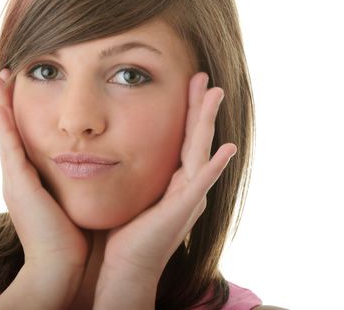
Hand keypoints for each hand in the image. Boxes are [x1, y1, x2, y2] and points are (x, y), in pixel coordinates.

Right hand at [0, 68, 88, 269]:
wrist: (58, 265)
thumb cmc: (69, 238)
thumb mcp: (68, 203)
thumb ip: (70, 186)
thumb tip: (87, 171)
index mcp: (29, 180)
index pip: (22, 138)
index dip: (19, 114)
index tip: (19, 90)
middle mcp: (16, 176)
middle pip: (9, 129)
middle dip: (5, 101)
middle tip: (2, 74)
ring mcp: (14, 179)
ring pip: (6, 133)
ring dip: (1, 104)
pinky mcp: (18, 184)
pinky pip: (10, 148)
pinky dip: (4, 126)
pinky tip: (0, 104)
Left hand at [94, 72, 236, 307]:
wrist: (126, 266)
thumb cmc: (125, 232)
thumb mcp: (131, 192)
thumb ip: (134, 172)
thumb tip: (115, 149)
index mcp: (173, 180)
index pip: (182, 137)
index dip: (186, 111)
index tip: (186, 84)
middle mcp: (185, 184)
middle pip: (195, 137)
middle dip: (199, 107)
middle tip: (203, 77)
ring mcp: (188, 197)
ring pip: (201, 151)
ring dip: (207, 122)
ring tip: (215, 94)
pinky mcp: (184, 209)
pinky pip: (201, 183)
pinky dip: (215, 166)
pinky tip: (228, 148)